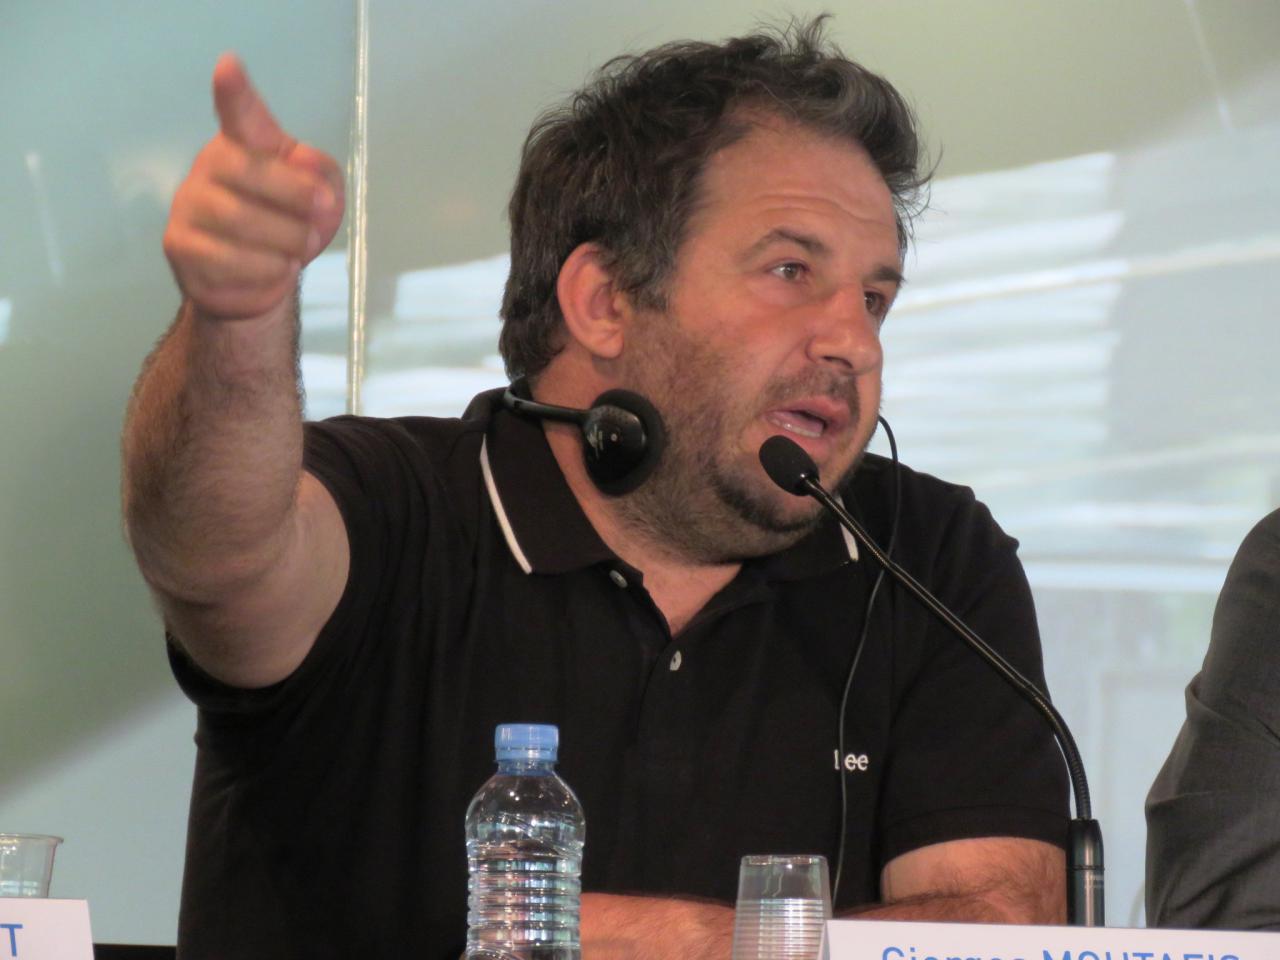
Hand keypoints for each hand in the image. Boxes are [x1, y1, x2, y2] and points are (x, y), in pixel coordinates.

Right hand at [163, 53, 344, 319]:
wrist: (260, 281)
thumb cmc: (289, 225)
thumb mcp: (323, 198)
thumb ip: (320, 174)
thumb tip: (303, 164)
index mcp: (244, 145)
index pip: (238, 113)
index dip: (234, 92)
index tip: (229, 66)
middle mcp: (209, 166)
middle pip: (246, 170)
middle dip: (294, 196)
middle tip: (323, 214)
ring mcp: (188, 205)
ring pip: (238, 219)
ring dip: (285, 239)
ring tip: (302, 248)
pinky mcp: (180, 245)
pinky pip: (226, 258)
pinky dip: (265, 268)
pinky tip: (278, 267)